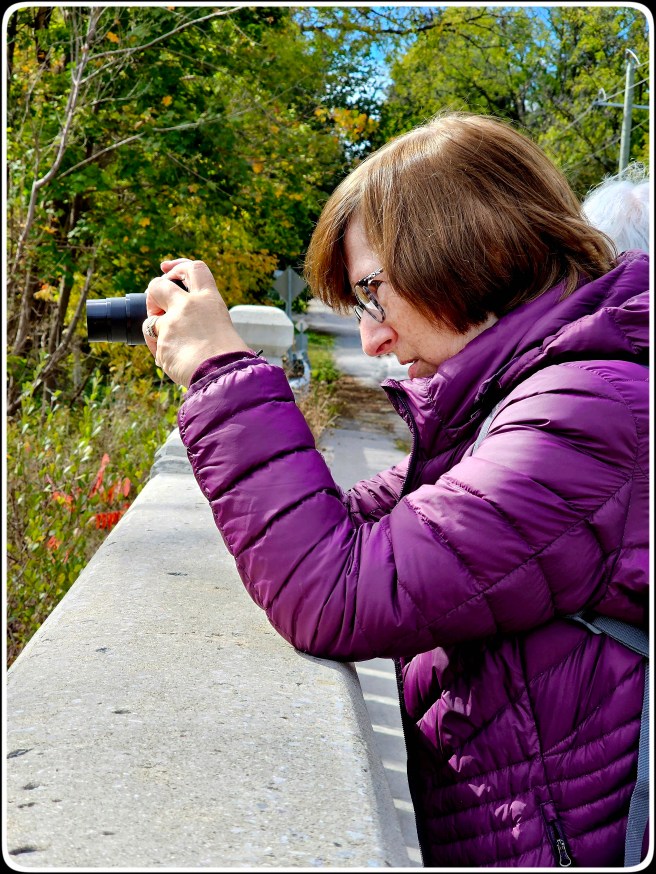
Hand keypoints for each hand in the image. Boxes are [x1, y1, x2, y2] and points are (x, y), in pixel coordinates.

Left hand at [143, 258, 249, 386]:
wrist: (225, 376)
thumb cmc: (229, 357)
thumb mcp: (221, 326)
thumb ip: (201, 318)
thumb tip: (182, 322)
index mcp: (209, 300)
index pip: (193, 268)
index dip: (178, 266)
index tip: (167, 270)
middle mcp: (188, 306)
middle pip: (157, 285)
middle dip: (153, 295)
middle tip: (159, 307)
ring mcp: (171, 324)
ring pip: (150, 321)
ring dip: (155, 331)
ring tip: (173, 346)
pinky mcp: (161, 344)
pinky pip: (155, 346)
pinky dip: (162, 354)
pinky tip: (177, 363)